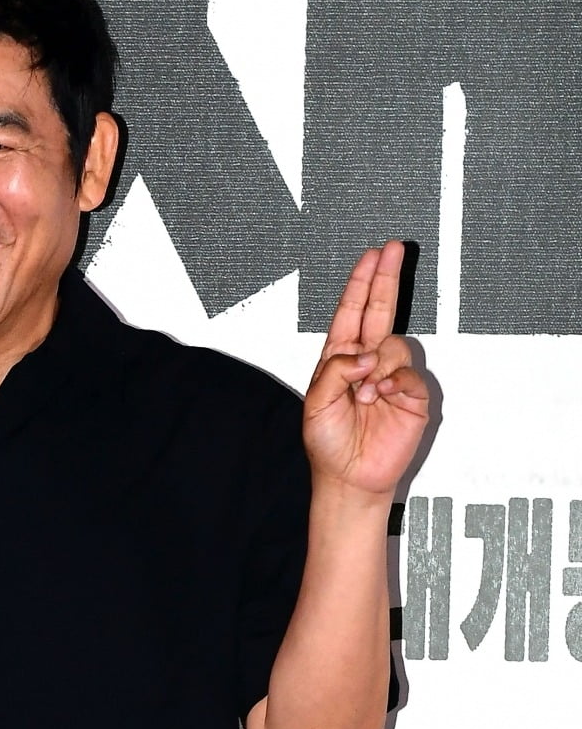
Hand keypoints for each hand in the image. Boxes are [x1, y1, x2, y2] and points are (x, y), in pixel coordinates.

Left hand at [303, 240, 428, 495]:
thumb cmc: (328, 444)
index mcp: (340, 360)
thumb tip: (365, 355)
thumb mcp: (316, 403)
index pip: (352, 312)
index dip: (362, 283)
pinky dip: (394, 383)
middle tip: (394, 250)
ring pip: (395, 345)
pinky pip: (408, 374)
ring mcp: (390, 377)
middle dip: (386, 278)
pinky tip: (382, 398)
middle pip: (380, 310)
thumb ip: (336, 371)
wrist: (350, 478)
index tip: (372, 256)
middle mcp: (366, 363)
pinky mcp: (411, 395)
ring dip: (378, 366)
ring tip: (366, 395)